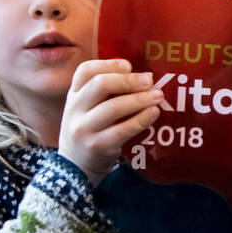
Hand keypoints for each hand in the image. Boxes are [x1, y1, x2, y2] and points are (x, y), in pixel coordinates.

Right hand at [58, 59, 164, 185]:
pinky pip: (123, 129)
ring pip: (114, 107)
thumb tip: (142, 77)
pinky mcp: (98, 146)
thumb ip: (104, 93)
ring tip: (158, 96)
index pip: (85, 71)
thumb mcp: (86, 109)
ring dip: (140, 99)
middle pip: (100, 85)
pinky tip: (154, 113)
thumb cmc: (89, 131)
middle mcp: (75, 109)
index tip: (129, 65)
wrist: (75, 167)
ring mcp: (84, 129)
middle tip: (150, 81)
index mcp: (73, 95)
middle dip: (128, 80)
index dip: (108, 64)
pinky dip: (141, 119)